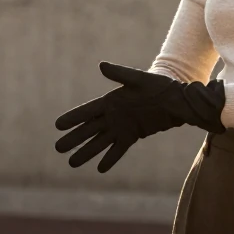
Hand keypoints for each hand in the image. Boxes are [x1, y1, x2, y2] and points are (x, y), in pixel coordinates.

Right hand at [53, 62, 225, 172]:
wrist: (176, 99)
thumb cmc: (158, 85)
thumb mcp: (139, 79)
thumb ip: (120, 74)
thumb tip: (101, 65)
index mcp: (111, 101)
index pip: (87, 111)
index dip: (73, 118)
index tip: (57, 125)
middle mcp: (113, 115)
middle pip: (89, 129)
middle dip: (74, 138)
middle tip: (58, 148)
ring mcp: (122, 126)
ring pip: (100, 142)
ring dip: (87, 152)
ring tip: (72, 163)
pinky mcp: (133, 135)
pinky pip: (118, 149)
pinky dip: (110, 158)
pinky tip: (99, 168)